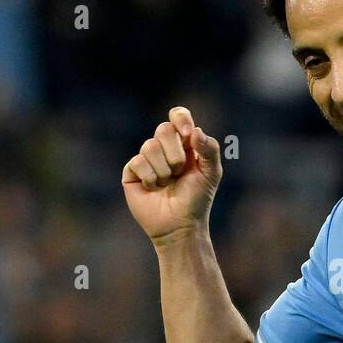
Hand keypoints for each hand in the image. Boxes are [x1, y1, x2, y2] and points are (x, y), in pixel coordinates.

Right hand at [122, 106, 222, 240]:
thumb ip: (210, 150)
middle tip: (179, 172)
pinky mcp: (132, 172)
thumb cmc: (197, 199)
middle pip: (163, 129)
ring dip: (164, 170)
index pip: (178, 116)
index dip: (180, 118)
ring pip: (150, 146)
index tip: (186, 133)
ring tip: (167, 184)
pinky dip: (150, 177)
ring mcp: (146, 159)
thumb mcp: (211, 173)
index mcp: (184, 143)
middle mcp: (164, 148)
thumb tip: (195, 131)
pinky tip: (153, 188)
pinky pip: (138, 162)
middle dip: (175, 153)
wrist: (180, 225)